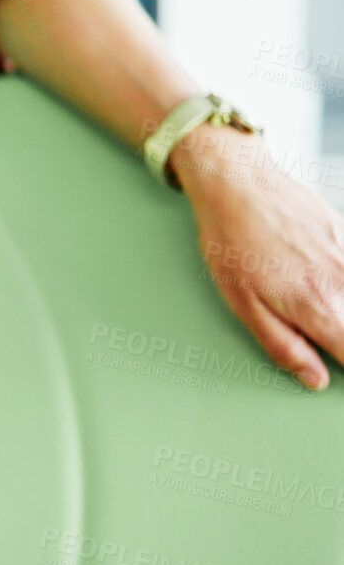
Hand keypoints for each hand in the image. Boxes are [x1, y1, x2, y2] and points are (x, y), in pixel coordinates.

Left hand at [177, 125, 343, 389]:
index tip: (339, 368)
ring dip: (342, 307)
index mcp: (316, 306)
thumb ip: (283, 345)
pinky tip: (322, 278)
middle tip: (323, 331)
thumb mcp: (243, 304)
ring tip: (320, 309)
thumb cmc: (232, 243)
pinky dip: (343, 280)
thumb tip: (316, 380)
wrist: (239, 184)